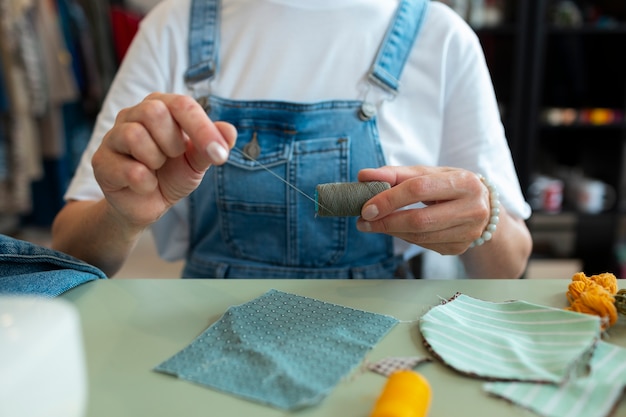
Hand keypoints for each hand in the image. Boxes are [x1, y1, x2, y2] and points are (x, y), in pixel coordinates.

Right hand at [92, 93, 236, 228]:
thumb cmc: (172, 174)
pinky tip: (145, 185)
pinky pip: (129, 169)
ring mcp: (113, 136)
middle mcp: (133, 114)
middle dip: (172, 142)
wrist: (147, 205)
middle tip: (171, 157)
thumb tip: (230, 131)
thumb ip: (210, 145)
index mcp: (161, 107)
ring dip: (156, 160)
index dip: (203, 129)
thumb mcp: (196, 161)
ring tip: (155, 168)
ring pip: (134, 136)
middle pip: (153, 111)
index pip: (182, 104)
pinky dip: (146, 183)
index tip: (221, 154)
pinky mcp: (101, 162)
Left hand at [356, 166, 490, 254]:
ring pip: (420, 237)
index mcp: (465, 182)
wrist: (483, 206)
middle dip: (386, 221)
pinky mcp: (460, 248)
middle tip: (363, 221)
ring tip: (372, 225)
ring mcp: (468, 232)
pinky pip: (424, 245)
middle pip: (420, 220)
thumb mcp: (428, 174)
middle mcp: (472, 209)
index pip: (419, 189)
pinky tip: (395, 229)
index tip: (366, 207)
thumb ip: (395, 174)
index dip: (389, 199)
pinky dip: (404, 237)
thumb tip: (363, 176)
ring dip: (391, 232)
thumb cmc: (449, 185)